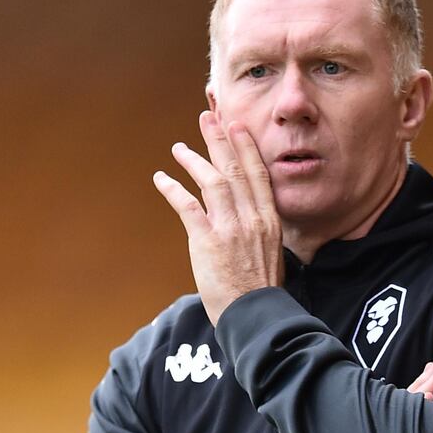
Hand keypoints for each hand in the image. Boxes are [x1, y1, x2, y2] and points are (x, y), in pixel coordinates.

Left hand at [153, 112, 283, 325]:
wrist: (254, 314)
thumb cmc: (260, 292)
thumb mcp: (271, 255)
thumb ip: (260, 233)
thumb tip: (249, 222)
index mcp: (269, 221)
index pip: (258, 175)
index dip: (246, 147)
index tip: (236, 126)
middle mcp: (252, 219)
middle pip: (235, 169)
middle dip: (219, 140)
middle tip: (207, 118)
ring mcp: (231, 229)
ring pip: (212, 181)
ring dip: (194, 161)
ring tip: (179, 148)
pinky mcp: (208, 242)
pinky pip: (188, 207)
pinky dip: (173, 189)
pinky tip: (161, 178)